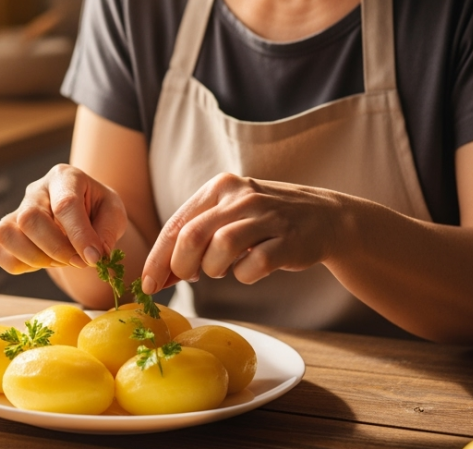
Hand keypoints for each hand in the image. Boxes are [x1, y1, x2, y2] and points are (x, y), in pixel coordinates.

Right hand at [0, 164, 128, 274]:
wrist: (85, 212)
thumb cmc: (99, 210)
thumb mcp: (114, 214)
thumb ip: (107, 232)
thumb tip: (92, 256)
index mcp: (65, 177)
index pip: (65, 205)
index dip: (79, 235)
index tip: (93, 259)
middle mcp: (36, 190)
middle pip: (30, 219)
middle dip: (56, 249)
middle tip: (79, 262)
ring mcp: (17, 209)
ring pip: (6, 233)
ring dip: (35, 258)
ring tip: (59, 261)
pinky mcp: (7, 229)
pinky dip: (17, 263)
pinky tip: (41, 262)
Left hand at [140, 173, 339, 293]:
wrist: (325, 218)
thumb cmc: (265, 223)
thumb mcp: (228, 218)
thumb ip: (195, 240)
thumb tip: (158, 276)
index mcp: (220, 187)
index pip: (177, 224)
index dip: (158, 258)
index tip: (147, 285)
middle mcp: (241, 196)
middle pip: (192, 236)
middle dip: (181, 266)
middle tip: (187, 278)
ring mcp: (267, 216)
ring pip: (221, 248)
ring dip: (214, 269)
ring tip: (223, 269)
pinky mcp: (289, 240)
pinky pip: (253, 265)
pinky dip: (245, 275)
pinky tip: (250, 269)